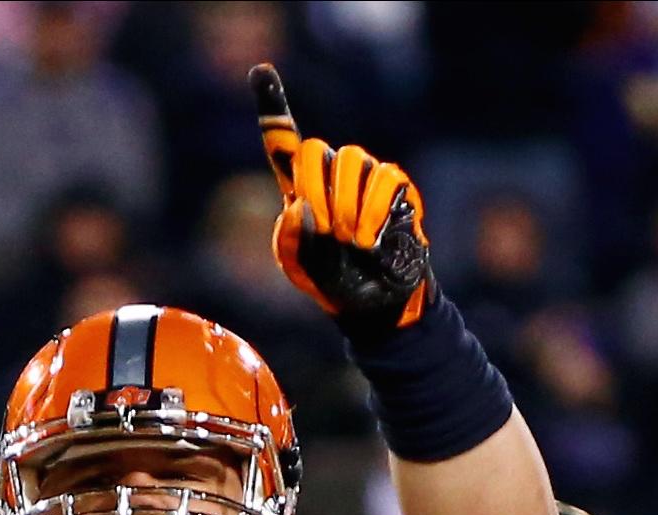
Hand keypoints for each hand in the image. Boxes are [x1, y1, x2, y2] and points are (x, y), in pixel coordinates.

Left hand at [250, 63, 433, 330]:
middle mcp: (332, 172)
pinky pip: (384, 179)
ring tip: (351, 241)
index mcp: (300, 187)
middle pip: (315, 149)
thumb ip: (292, 240)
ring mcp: (365, 175)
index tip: (261, 71)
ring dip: (347, 208)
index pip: (283, 140)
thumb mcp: (301, 268)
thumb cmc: (334, 280)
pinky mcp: (396, 185)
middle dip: (316, 189)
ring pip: (352, 162)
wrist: (377, 300)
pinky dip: (373, 213)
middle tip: (326, 228)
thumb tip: (300, 206)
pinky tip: (370, 240)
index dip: (272, 104)